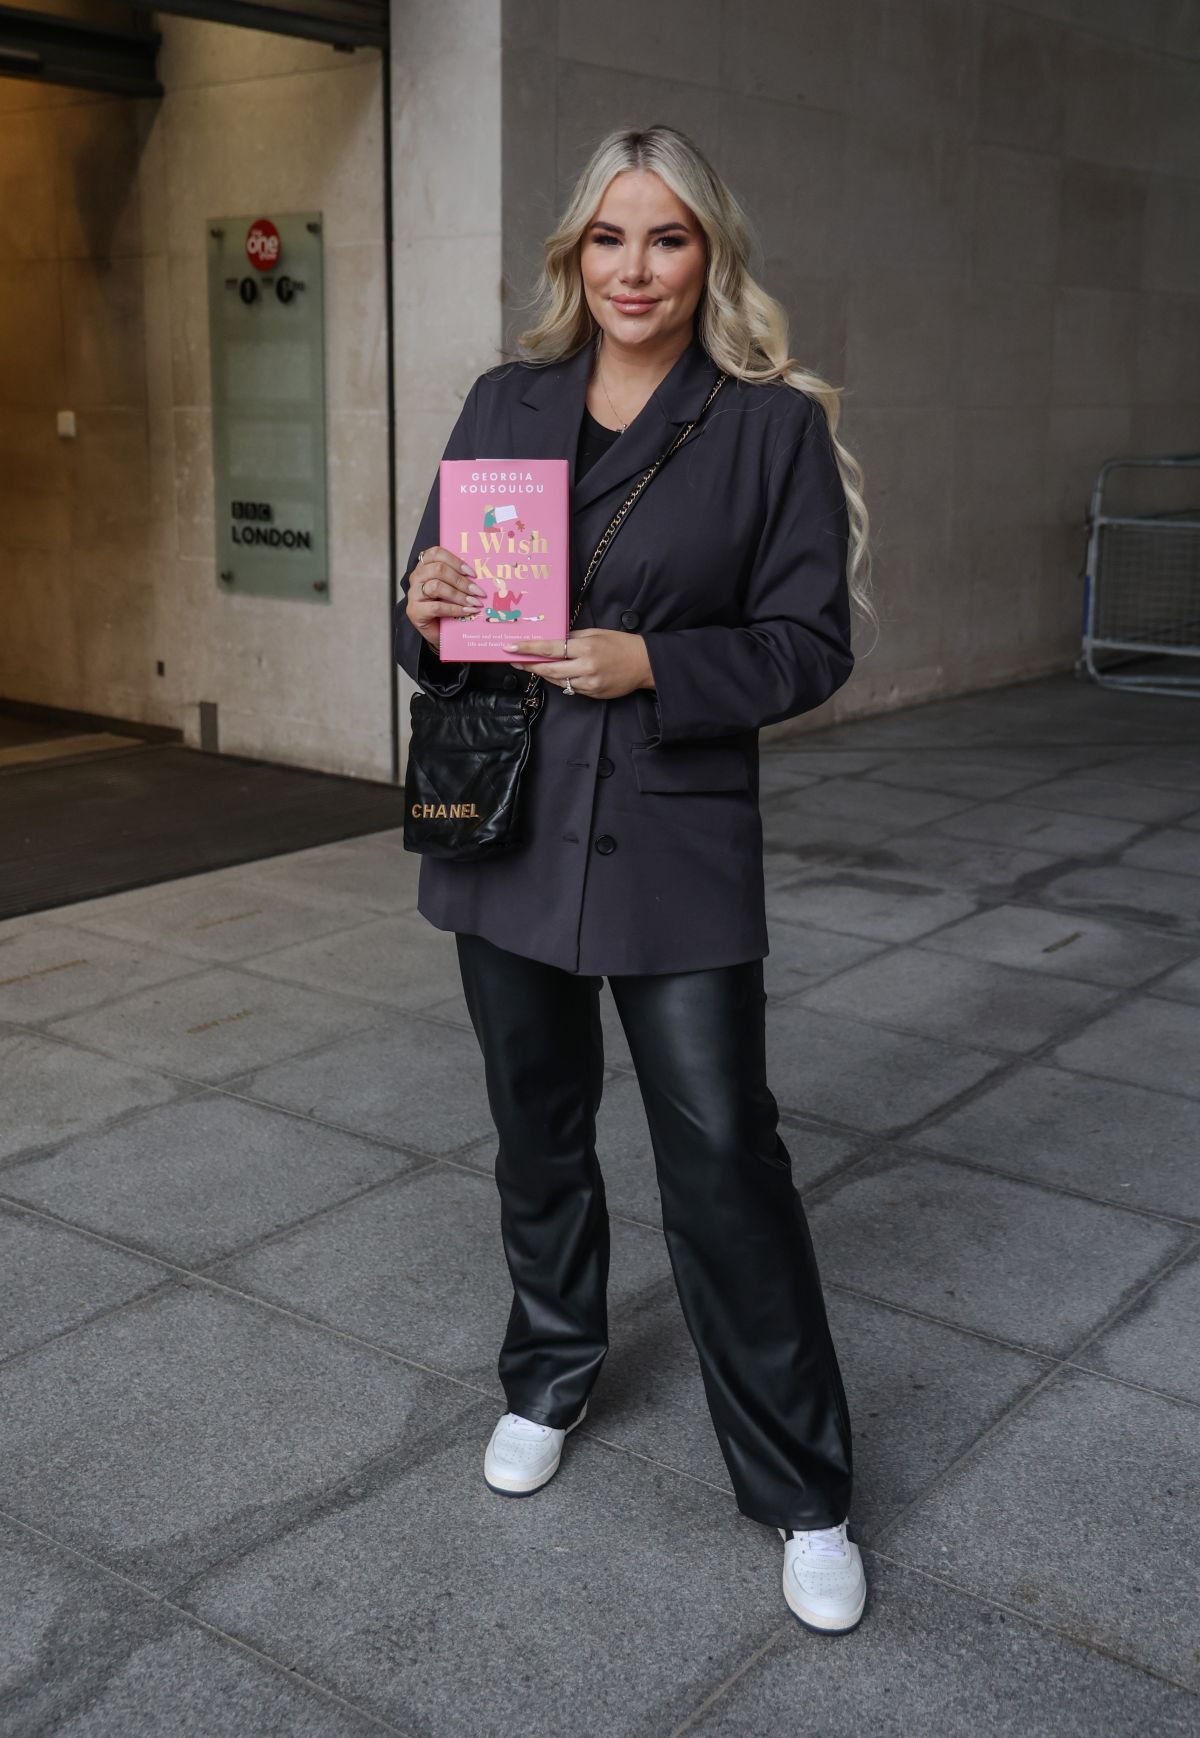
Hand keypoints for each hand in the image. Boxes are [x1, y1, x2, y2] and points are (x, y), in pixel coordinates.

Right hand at [405, 545, 486, 652]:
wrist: (438, 631)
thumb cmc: (447, 607)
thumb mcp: (453, 589)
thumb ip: (459, 578)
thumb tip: (481, 576)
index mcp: (425, 566)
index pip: (437, 553)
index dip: (456, 561)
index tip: (473, 573)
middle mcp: (417, 577)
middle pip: (438, 569)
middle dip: (461, 581)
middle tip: (478, 591)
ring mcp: (414, 594)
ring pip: (436, 586)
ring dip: (459, 595)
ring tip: (474, 602)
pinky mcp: (414, 611)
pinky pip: (436, 607)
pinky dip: (454, 608)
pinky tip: (467, 611)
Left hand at [503, 628, 653, 699]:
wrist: (643, 664)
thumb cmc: (620, 644)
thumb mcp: (595, 633)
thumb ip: (572, 637)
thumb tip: (552, 640)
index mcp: (586, 648)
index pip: (550, 649)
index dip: (528, 649)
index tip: (511, 648)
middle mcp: (585, 668)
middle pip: (549, 670)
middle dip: (530, 665)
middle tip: (516, 660)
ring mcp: (589, 684)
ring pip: (558, 681)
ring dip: (544, 674)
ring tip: (533, 665)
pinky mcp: (593, 694)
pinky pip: (571, 688)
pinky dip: (562, 680)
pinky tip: (557, 673)